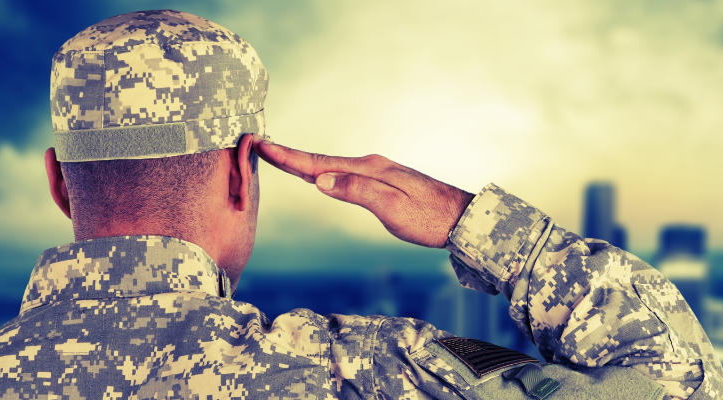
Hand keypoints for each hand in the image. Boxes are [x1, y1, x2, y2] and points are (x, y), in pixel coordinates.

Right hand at [253, 137, 474, 247]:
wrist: (462, 219)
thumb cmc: (429, 217)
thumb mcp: (391, 207)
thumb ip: (356, 191)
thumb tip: (321, 180)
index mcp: (369, 169)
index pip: (320, 163)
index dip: (289, 157)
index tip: (262, 146)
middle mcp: (371, 165)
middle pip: (322, 161)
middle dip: (290, 156)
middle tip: (259, 146)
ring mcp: (378, 172)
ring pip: (332, 166)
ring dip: (305, 163)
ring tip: (279, 157)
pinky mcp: (384, 182)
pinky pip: (345, 173)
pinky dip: (325, 171)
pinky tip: (320, 174)